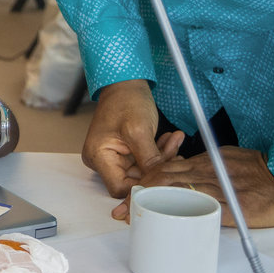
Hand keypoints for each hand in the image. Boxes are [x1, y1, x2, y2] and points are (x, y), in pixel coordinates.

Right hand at [81, 79, 183, 197]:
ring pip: (142, 171)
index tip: (162, 178)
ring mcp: (114, 156)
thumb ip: (149, 159)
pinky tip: (170, 140)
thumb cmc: (125, 100)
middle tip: (175, 154)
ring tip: (174, 141)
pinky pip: (144, 160)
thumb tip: (160, 182)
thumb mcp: (138, 130)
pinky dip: (158, 152)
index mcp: (98, 156)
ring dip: (161, 158)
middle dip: (157, 168)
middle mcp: (102, 159)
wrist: (125, 84)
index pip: (119, 188)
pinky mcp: (125, 152)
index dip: (142, 186)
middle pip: (133, 179)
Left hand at [120, 147, 273, 227]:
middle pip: (164, 181)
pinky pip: (208, 211)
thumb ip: (205, 166)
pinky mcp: (237, 208)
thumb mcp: (228, 159)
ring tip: (134, 219)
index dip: (143, 182)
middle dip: (139, 197)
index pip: (166, 169)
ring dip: (154, 208)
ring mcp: (222, 190)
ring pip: (179, 195)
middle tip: (120, 212)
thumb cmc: (262, 171)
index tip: (126, 196)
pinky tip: (170, 225)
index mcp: (206, 161)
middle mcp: (210, 173)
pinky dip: (187, 218)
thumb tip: (182, 174)